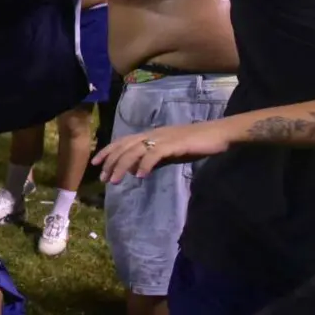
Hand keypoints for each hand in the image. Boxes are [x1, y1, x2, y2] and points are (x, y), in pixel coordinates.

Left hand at [94, 119, 234, 183]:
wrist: (218, 134)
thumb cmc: (195, 144)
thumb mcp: (169, 154)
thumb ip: (152, 160)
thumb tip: (133, 170)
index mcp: (151, 134)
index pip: (124, 141)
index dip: (108, 151)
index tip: (97, 164)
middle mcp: (154, 134)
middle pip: (125, 146)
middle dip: (111, 162)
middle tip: (102, 178)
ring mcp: (163, 138)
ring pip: (135, 151)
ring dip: (122, 166)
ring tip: (114, 181)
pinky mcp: (175, 144)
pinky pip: (155, 154)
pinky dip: (145, 164)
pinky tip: (139, 176)